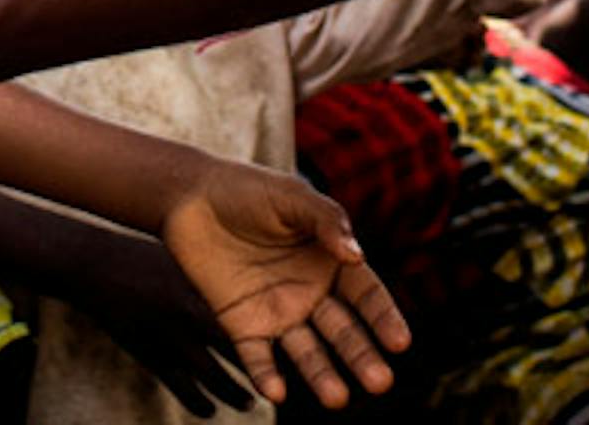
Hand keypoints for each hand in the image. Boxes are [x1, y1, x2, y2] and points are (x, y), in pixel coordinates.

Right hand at [72, 240, 277, 419]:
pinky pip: (186, 392)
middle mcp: (194, 317)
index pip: (252, 320)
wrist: (97, 266)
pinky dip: (202, 404)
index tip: (292, 346)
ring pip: (217, 380)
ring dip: (236, 394)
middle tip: (278, 385)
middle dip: (264, 372)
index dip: (275, 337)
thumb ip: (215, 277)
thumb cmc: (144, 255)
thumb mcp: (184, 258)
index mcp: (207, 289)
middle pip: (241, 354)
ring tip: (247, 401)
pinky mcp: (153, 359)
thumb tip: (249, 291)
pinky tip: (209, 408)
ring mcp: (174, 341)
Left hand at [159, 160, 407, 408]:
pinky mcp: (241, 324)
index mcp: (330, 262)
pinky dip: (267, 374)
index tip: (400, 343)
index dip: (384, 318)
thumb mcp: (290, 197)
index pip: (366, 296)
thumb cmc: (246, 190)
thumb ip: (325, 221)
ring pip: (306, 351)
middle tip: (379, 383)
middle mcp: (310, 294)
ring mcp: (277, 312)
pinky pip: (257, 355)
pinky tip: (276, 392)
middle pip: (343, 332)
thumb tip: (356, 257)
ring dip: (321, 376)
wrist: (188, 195)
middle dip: (361, 357)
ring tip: (337, 399)